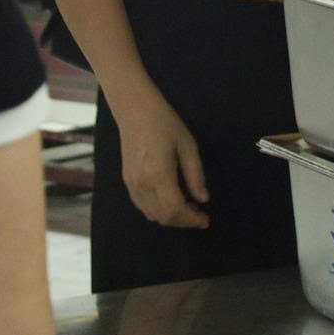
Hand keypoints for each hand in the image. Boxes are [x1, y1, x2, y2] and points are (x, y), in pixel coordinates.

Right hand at [112, 92, 209, 228]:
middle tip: (201, 215)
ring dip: (171, 218)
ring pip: (151, 214)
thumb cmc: (166, 124)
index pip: (175, 209)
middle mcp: (141, 184)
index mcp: (158, 175)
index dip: (191, 219)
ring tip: (190, 209)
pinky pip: (142, 206)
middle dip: (183, 221)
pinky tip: (173, 201)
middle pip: (162, 216)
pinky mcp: (127, 181)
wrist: (135, 112)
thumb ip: (196, 175)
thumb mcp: (188, 146)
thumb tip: (204, 199)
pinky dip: (158, 210)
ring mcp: (131, 184)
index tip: (206, 220)